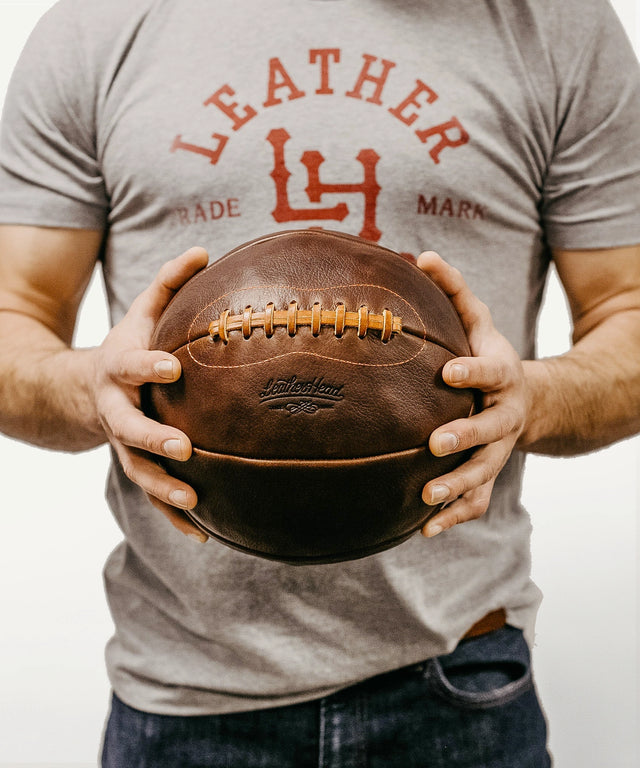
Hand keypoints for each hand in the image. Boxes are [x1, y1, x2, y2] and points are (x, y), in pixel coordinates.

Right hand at [92, 247, 209, 541]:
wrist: (86, 389)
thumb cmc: (128, 347)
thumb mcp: (141, 313)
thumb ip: (168, 283)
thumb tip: (203, 250)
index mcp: (121, 369)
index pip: (134, 366)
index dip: (150, 366)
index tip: (173, 367)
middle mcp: (119, 410)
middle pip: (129, 428)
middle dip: (153, 438)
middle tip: (184, 447)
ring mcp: (123, 443)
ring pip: (137, 470)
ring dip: (162, 488)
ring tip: (195, 501)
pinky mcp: (136, 465)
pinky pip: (152, 495)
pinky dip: (173, 516)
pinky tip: (204, 534)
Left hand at [416, 251, 526, 536]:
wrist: (527, 400)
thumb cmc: (489, 357)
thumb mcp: (478, 321)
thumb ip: (453, 291)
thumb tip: (420, 255)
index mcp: (500, 375)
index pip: (488, 372)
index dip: (472, 372)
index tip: (448, 372)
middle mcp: (503, 415)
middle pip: (490, 430)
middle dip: (465, 437)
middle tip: (434, 444)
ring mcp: (498, 450)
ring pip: (484, 473)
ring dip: (457, 487)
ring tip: (425, 498)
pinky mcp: (489, 474)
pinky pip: (476, 500)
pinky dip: (453, 516)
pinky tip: (422, 531)